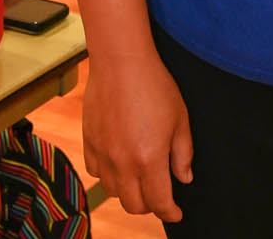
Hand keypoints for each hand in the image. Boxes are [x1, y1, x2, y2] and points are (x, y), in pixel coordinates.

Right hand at [82, 52, 192, 221]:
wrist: (120, 60)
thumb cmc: (154, 84)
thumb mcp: (180, 118)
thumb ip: (183, 153)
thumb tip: (183, 179)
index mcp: (150, 159)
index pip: (159, 203)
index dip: (170, 212)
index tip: (176, 212)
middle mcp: (123, 162)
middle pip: (134, 205)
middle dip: (150, 205)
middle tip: (158, 193)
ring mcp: (103, 153)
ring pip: (113, 191)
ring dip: (127, 190)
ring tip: (137, 176)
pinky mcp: (88, 140)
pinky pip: (95, 171)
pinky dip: (107, 173)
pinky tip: (117, 160)